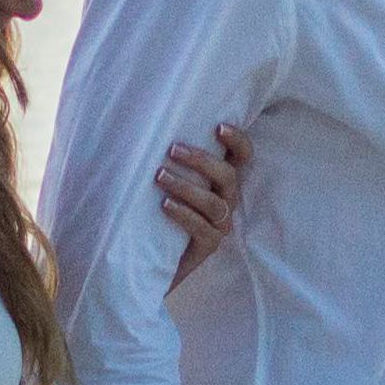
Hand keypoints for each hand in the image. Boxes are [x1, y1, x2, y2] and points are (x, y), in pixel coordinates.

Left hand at [154, 119, 254, 279]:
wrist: (144, 258)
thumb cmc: (151, 209)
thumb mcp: (160, 180)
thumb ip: (165, 158)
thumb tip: (142, 126)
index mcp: (219, 180)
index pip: (242, 157)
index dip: (238, 141)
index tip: (218, 127)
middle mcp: (225, 200)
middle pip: (228, 176)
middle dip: (201, 160)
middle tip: (173, 150)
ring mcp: (219, 225)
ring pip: (214, 202)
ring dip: (187, 186)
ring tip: (159, 176)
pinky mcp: (208, 246)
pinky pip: (202, 228)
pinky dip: (183, 214)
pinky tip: (164, 204)